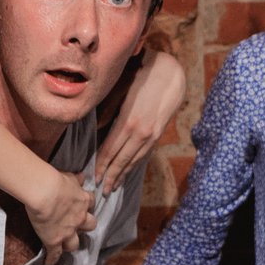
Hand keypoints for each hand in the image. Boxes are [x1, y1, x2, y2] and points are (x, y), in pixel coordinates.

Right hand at [24, 165, 95, 264]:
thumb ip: (76, 179)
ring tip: (65, 245)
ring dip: (71, 244)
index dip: (87, 204)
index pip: (91, 202)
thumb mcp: (69, 177)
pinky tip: (49, 264)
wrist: (45, 192)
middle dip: (85, 226)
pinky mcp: (54, 241)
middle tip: (78, 225)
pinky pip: (55, 254)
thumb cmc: (56, 181)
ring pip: (74, 244)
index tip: (84, 204)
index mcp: (83, 201)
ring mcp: (67, 232)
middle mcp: (79, 219)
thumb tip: (82, 176)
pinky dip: (52, 259)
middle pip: (90, 226)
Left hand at [97, 46, 185, 192]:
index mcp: (127, 122)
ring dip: (123, 175)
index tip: (94, 177)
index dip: (101, 165)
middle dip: (111, 177)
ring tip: (114, 186)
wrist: (170, 73)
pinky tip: (128, 171)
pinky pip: (143, 154)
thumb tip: (97, 129)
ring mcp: (151, 135)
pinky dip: (134, 165)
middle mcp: (140, 133)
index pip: (110, 151)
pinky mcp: (159, 134)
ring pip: (134, 161)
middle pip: (122, 161)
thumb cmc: (141, 75)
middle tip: (101, 192)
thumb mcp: (119, 90)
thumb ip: (107, 111)